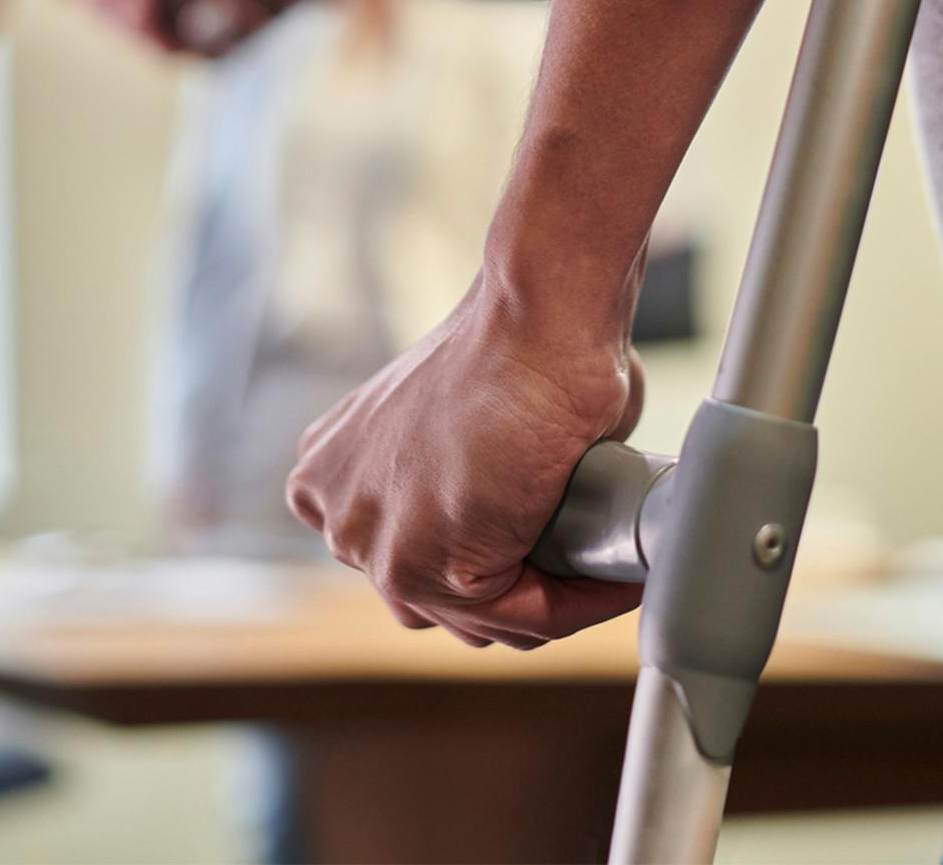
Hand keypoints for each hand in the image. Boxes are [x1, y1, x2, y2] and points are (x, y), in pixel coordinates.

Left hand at [285, 271, 645, 647]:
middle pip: (431, 600)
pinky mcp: (432, 568)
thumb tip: (514, 512)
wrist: (536, 324)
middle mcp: (336, 514)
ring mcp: (374, 546)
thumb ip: (452, 478)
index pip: (403, 562)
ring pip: (479, 619)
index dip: (479, 558)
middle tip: (571, 559)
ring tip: (596, 570)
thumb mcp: (443, 423)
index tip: (536, 545)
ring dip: (544, 602)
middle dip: (505, 588)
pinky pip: (525, 617)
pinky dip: (578, 603)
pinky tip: (612, 577)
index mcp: (329, 473)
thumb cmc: (510, 350)